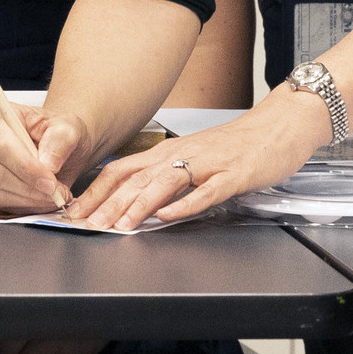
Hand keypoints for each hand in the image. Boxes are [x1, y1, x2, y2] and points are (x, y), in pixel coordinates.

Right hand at [0, 97, 85, 213]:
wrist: (56, 145)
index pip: (3, 146)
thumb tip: (47, 165)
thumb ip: (61, 140)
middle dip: (30, 187)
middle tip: (57, 193)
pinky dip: (21, 205)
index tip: (50, 182)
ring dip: (27, 199)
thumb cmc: (57, 133)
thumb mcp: (69, 128)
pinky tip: (41, 200)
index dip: (27, 168)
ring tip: (54, 196)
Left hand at [60, 97, 325, 230]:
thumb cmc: (236, 147)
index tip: (72, 214)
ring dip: (138, 206)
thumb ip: (164, 179)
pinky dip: (185, 204)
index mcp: (167, 152)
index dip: (93, 193)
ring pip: (164, 184)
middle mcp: (180, 155)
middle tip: (84, 227)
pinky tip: (168, 217)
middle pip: (134, 179)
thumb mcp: (192, 160)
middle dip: (106, 205)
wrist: (280, 126)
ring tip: (118, 227)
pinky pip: (206, 190)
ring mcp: (207, 164)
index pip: (120, 171)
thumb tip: (131, 202)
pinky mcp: (233, 174)